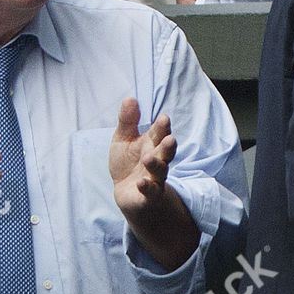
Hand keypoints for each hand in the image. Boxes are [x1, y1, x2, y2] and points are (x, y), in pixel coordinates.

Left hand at [109, 97, 177, 223]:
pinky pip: (150, 191)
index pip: (159, 134)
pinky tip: (141, 182)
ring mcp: (154, 178)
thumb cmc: (128, 163)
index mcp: (152, 144)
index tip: (163, 118)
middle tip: (170, 139)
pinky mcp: (149, 195)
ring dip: (156, 165)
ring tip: (148, 158)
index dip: (162, 127)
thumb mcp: (123, 139)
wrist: (128, 194)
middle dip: (168, 146)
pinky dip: (147, 187)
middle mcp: (157, 160)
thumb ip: (128, 121)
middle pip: (165, 152)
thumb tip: (130, 98)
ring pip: (160, 171)